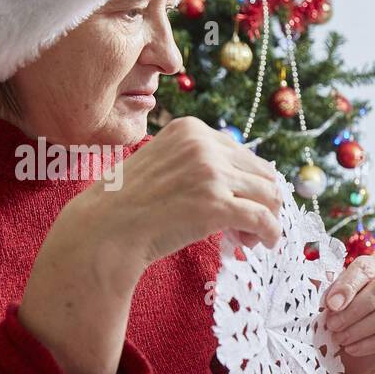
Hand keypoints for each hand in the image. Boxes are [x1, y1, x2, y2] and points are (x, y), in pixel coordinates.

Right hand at [67, 116, 283, 287]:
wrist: (104, 230)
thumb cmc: (133, 204)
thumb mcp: (168, 164)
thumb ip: (202, 163)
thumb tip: (251, 182)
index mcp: (192, 129)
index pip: (246, 155)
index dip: (251, 185)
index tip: (242, 206)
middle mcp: (203, 144)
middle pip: (264, 174)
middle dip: (263, 202)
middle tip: (249, 227)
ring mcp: (211, 173)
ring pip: (269, 196)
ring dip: (267, 220)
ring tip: (249, 239)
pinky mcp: (216, 204)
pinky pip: (263, 219)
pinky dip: (270, 233)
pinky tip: (263, 244)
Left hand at [324, 254, 374, 373]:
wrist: (352, 356)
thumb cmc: (341, 321)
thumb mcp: (329, 303)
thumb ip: (324, 289)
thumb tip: (315, 280)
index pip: (366, 268)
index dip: (347, 285)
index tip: (329, 305)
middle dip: (353, 310)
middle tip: (332, 325)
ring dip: (361, 328)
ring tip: (340, 339)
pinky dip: (370, 343)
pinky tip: (353, 348)